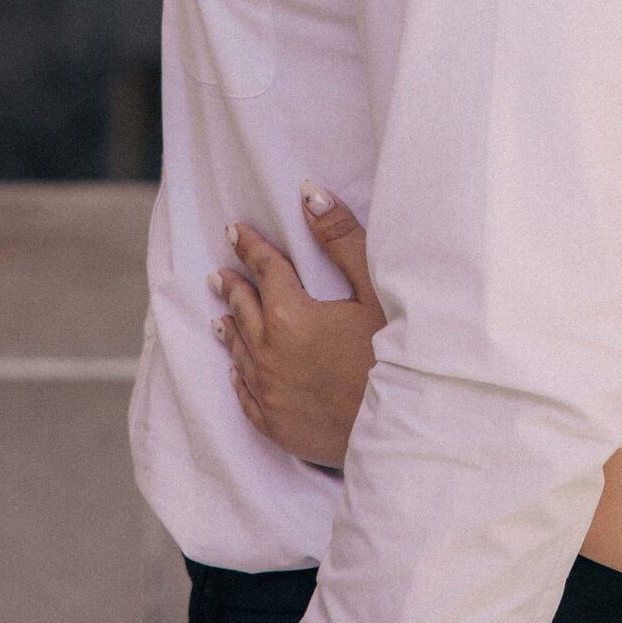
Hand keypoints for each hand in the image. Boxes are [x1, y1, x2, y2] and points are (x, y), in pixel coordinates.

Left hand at [212, 184, 386, 467]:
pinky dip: (239, 375)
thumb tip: (310, 194)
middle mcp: (270, 354)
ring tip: (220, 316)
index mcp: (291, 315)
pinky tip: (237, 370)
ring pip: (239, 352)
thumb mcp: (375, 289)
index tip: (235, 231)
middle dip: (233, 287)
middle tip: (219, 274)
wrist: (401, 428)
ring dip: (230, 329)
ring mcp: (270, 393)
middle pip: (244, 311)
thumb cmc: (395, 355)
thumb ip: (340, 239)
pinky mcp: (276, 426)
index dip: (250, 247)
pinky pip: (245, 395)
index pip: (265, 270)